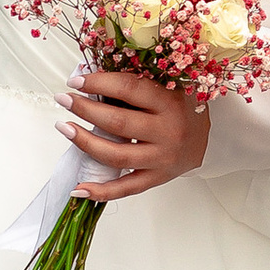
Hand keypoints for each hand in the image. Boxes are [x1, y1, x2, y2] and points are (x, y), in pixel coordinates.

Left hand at [62, 64, 213, 202]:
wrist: (206, 139)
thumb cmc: (181, 109)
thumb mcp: (167, 88)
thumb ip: (135, 85)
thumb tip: (90, 77)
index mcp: (170, 102)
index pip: (129, 89)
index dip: (99, 83)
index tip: (76, 80)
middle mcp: (167, 132)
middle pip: (118, 122)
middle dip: (85, 109)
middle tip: (63, 99)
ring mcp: (162, 158)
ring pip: (117, 156)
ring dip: (85, 142)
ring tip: (65, 128)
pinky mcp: (157, 178)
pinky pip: (126, 188)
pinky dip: (101, 191)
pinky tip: (79, 187)